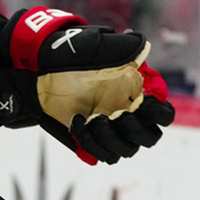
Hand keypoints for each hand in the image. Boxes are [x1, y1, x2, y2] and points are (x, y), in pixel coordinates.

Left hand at [5, 8, 174, 164]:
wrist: (37, 68)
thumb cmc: (67, 54)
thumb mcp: (97, 45)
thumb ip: (123, 46)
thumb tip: (143, 46)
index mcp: (133, 91)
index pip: (162, 114)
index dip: (159, 115)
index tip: (144, 106)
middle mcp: (125, 111)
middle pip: (148, 138)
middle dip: (134, 130)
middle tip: (117, 116)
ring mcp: (108, 126)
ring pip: (126, 149)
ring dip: (112, 139)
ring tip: (94, 120)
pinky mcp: (90, 137)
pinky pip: (103, 154)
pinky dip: (93, 143)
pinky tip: (78, 123)